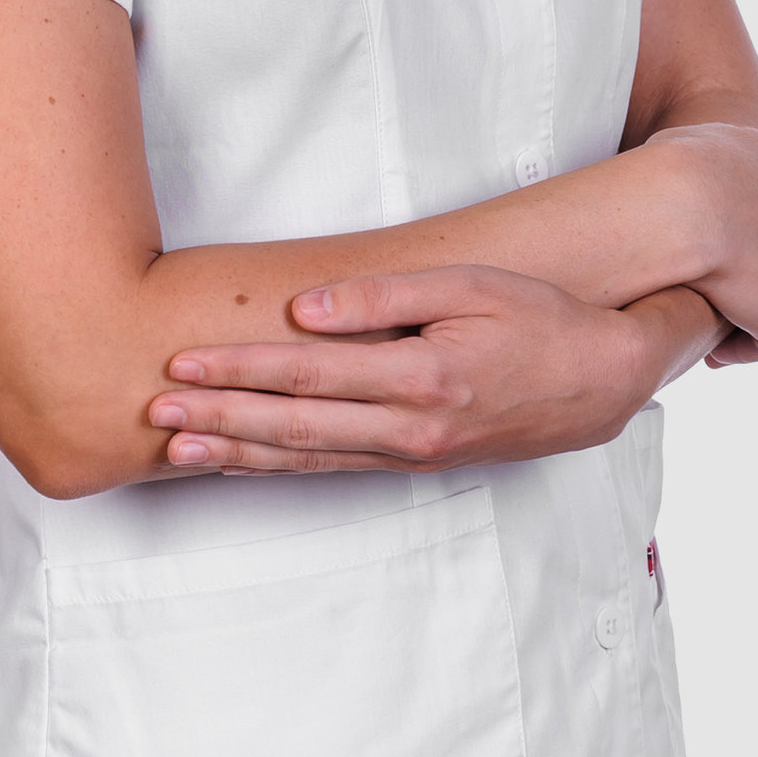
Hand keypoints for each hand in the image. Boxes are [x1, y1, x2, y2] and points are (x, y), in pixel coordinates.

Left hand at [148, 265, 669, 474]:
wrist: (602, 381)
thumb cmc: (537, 317)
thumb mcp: (469, 287)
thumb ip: (382, 298)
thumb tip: (303, 311)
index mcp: (423, 377)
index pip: (310, 373)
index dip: (241, 369)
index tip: (184, 361)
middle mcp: (412, 427)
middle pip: (296, 425)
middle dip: (221, 417)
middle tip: (155, 410)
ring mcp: (412, 454)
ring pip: (309, 458)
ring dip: (239, 452)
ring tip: (178, 447)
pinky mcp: (415, 463)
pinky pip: (334, 469)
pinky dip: (281, 467)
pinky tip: (241, 461)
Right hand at [651, 122, 757, 353]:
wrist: (684, 201)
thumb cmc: (681, 165)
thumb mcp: (715, 140)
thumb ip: (732, 157)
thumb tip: (711, 167)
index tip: (728, 249)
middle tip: (723, 291)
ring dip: (756, 314)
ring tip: (713, 327)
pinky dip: (744, 348)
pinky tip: (713, 351)